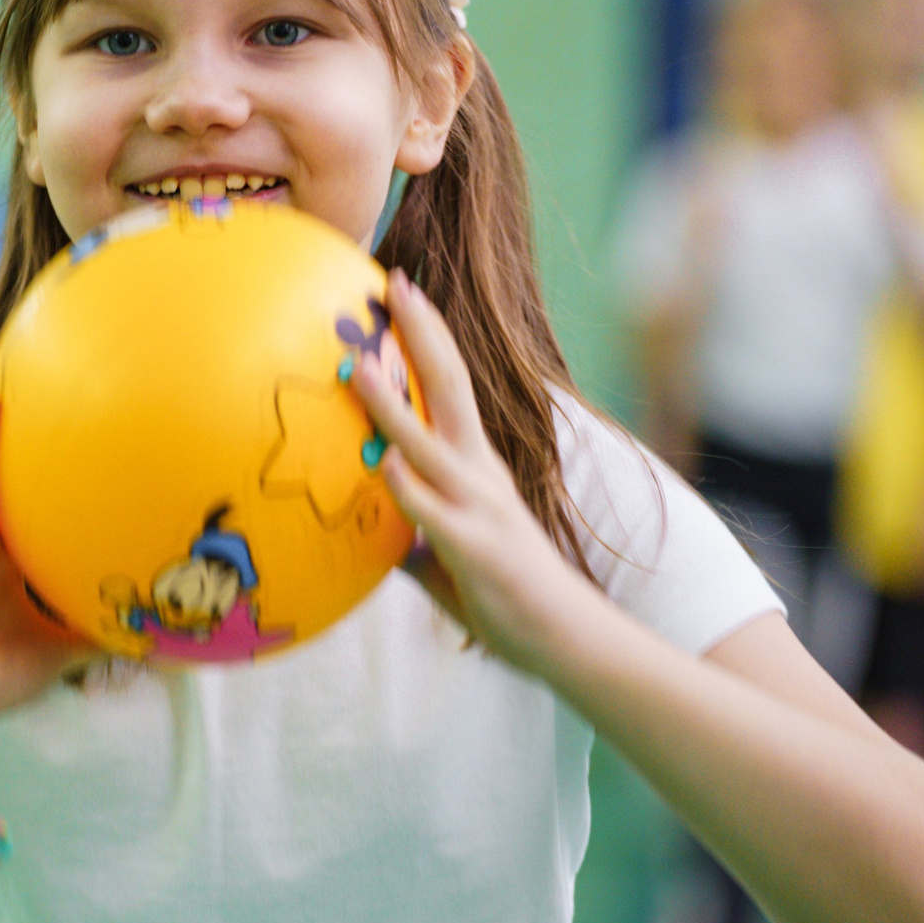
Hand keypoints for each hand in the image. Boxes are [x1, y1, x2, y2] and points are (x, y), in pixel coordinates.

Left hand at [346, 272, 599, 673]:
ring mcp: (479, 506)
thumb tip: (378, 533)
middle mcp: (480, 472)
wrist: (566, 638)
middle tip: (395, 284)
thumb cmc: (505, 593)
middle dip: (422, 333)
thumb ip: (412, 534)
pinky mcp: (474, 547)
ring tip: (357, 367)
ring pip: (429, 442)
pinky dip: (406, 485)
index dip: (427, 338)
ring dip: (391, 404)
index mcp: (475, 465)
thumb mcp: (448, 550)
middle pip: (450, 386)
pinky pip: (432, 509)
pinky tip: (382, 463)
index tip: (401, 293)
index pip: (449, 385)